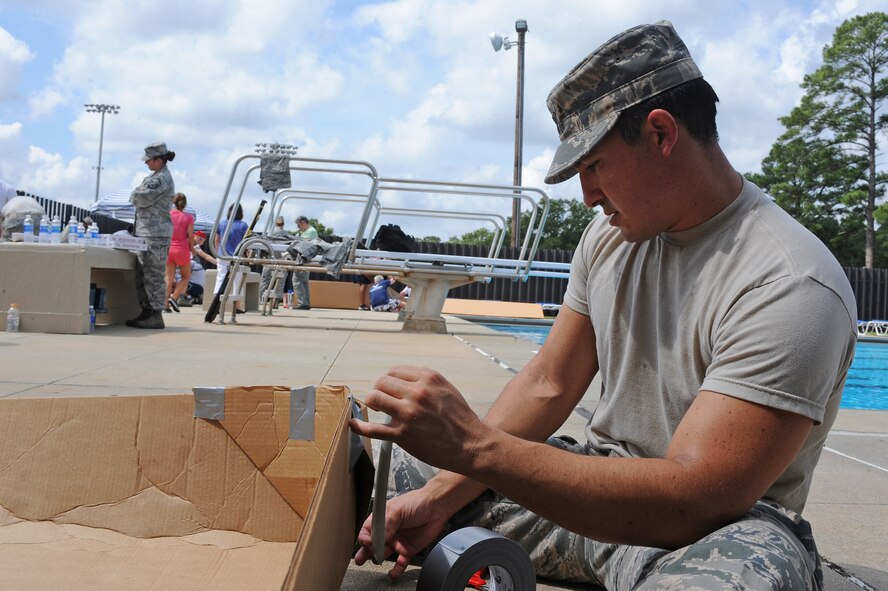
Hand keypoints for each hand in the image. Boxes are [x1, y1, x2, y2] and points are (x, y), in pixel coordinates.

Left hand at [349, 365, 487, 472]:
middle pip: (382, 382)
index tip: (388, 387)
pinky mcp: (403, 435)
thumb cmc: (460, 419)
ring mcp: (408, 414)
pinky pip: (373, 429)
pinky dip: (360, 427)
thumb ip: (425, 382)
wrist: (471, 444)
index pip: (395, 370)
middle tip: (382, 400)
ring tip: (377, 410)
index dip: (388, 379)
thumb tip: (403, 381)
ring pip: (374, 398)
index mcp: (428, 378)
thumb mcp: (446, 389)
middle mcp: (417, 392)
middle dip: (379, 390)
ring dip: (372, 404)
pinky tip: (354, 425)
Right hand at [353, 488, 448, 578]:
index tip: (366, 542)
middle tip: (360, 559)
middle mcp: (388, 531)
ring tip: (377, 561)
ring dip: (378, 559)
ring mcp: (397, 541)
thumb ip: (386, 525)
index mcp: (382, 519)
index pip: (368, 530)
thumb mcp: (398, 510)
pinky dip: (396, 569)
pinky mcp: (408, 549)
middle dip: (365, 552)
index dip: (365, 537)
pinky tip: (392, 573)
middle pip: (373, 544)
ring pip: (384, 554)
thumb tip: (377, 538)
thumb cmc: (417, 502)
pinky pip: (400, 562)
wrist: (436, 507)